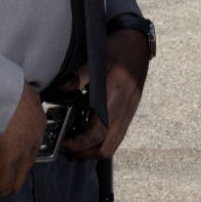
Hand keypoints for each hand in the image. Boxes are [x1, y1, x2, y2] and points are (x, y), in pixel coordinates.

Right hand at [0, 86, 43, 200]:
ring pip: (12, 179)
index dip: (6, 154)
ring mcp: (23, 151)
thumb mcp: (2, 101)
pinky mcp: (8, 162)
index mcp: (37, 120)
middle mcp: (35, 138)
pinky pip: (1, 187)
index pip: (27, 148)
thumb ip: (2, 116)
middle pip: (21, 167)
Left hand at [63, 28, 153, 160]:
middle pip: (106, 148)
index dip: (79, 144)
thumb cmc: (118, 51)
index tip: (64, 143)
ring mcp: (127, 114)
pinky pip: (117, 137)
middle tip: (67, 148)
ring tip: (76, 144)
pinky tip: (90, 133)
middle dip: (85, 154)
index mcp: (114, 100)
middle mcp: (122, 112)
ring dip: (94, 150)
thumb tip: (61, 89)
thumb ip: (79, 76)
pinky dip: (102, 142)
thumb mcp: (97, 60)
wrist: (139, 47)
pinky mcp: (129, 113)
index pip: (97, 133)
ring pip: (113, 145)